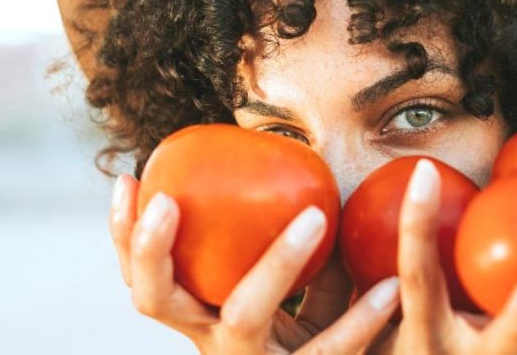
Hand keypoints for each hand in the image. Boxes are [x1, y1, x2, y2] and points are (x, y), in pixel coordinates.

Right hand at [109, 174, 399, 353]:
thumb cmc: (315, 345)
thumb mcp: (295, 300)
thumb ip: (295, 252)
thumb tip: (312, 179)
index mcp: (202, 320)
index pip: (144, 277)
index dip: (125, 235)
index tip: (128, 179)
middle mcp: (213, 345)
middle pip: (154, 300)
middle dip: (150, 249)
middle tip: (165, 200)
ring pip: (246, 316)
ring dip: (277, 261)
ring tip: (315, 216)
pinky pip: (330, 349)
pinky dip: (362, 317)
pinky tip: (390, 288)